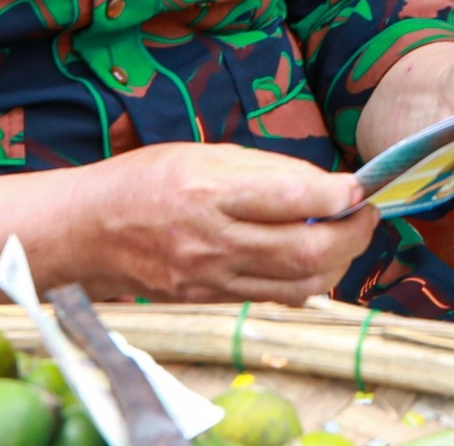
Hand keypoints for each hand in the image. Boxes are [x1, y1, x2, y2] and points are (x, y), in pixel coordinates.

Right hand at [66, 143, 377, 302]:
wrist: (86, 231)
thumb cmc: (146, 180)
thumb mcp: (203, 152)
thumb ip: (266, 169)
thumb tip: (326, 183)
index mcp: (210, 191)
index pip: (294, 198)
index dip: (339, 195)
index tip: (358, 187)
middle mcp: (212, 241)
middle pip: (307, 251)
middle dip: (353, 236)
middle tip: (366, 215)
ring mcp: (211, 278)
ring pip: (299, 285)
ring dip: (338, 262)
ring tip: (347, 237)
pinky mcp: (209, 301)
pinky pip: (274, 298)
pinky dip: (306, 281)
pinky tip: (313, 258)